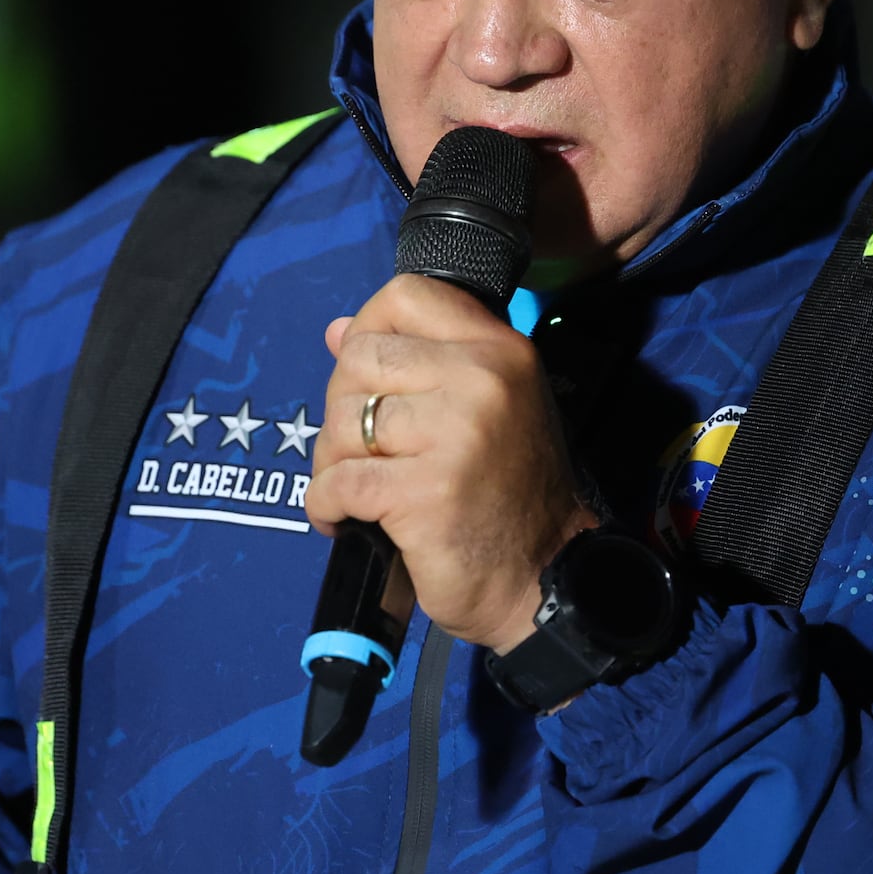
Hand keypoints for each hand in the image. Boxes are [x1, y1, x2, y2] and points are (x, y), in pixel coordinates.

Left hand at [309, 275, 596, 652]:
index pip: (408, 295)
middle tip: (356, 448)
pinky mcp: (424, 491)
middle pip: (361, 357)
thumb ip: (417, 363)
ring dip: (332, 460)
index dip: (368, 326)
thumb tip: (337, 331)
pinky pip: (338, 481)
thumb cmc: (509, 494)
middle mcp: (480, 379)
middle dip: (341, 406)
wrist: (545, 578)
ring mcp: (454, 434)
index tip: (364, 373)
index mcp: (498, 350)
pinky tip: (344, 520)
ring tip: (354, 489)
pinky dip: (326, 504)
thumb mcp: (482, 410)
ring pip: (343, 420)